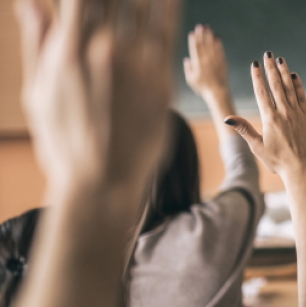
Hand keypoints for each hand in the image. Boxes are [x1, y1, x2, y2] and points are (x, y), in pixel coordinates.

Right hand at [16, 0, 177, 187]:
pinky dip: (169, 8)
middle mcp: (104, 51)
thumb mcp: (39, 91)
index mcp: (69, 51)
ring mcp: (137, 66)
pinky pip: (168, 33)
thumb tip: (29, 0)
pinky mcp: (162, 81)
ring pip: (144, 8)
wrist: (101, 182)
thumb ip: (38, 42)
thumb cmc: (62, 142)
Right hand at [184, 24, 228, 97]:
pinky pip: (220, 51)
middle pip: (203, 45)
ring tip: (209, 28)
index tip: (192, 32)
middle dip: (202, 35)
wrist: (217, 92)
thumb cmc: (202, 88)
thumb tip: (186, 59)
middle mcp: (206, 61)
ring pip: (212, 46)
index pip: (195, 49)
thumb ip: (188, 69)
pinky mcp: (222, 63)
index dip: (193, 40)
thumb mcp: (191, 80)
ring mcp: (215, 61)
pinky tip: (217, 37)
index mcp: (197, 64)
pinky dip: (219, 44)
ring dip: (210, 36)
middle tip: (201, 25)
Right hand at [225, 53, 305, 178]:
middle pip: (276, 85)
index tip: (255, 64)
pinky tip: (294, 75)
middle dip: (271, 68)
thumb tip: (227, 118)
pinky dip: (298, 85)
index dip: (258, 77)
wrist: (300, 168)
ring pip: (289, 88)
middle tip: (267, 54)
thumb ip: (244, 129)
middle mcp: (284, 113)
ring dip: (284, 72)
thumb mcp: (257, 146)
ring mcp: (297, 113)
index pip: (262, 92)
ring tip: (280, 59)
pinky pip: (302, 96)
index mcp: (270, 119)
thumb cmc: (276, 160)